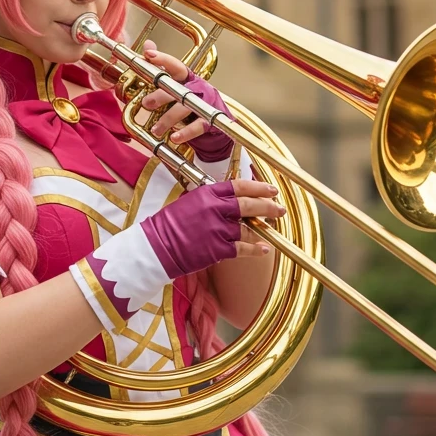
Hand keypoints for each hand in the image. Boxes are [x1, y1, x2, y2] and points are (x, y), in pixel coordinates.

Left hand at [140, 40, 232, 159]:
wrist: (216, 124)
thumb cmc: (190, 102)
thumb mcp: (176, 85)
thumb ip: (161, 68)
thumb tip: (148, 45)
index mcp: (187, 78)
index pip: (175, 65)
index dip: (162, 59)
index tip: (148, 54)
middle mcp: (197, 87)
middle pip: (178, 88)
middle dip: (160, 96)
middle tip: (145, 104)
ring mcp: (205, 103)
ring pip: (184, 108)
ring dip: (167, 119)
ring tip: (155, 129)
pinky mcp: (211, 120)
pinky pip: (197, 126)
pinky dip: (185, 133)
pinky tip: (174, 138)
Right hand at [143, 177, 284, 267]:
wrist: (156, 247)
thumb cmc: (169, 225)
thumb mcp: (189, 203)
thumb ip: (211, 201)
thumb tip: (230, 202)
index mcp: (207, 193)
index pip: (239, 186)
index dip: (258, 187)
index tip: (271, 189)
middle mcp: (215, 209)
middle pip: (249, 205)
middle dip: (268, 206)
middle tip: (279, 209)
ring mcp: (218, 229)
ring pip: (247, 229)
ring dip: (260, 230)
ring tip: (269, 231)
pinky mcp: (218, 249)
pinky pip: (243, 249)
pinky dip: (256, 250)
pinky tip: (264, 250)